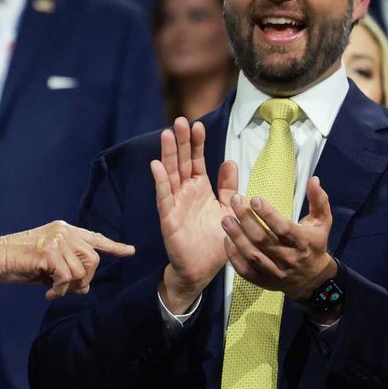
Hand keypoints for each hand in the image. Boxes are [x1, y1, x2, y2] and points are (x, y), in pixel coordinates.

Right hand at [0, 222, 134, 299]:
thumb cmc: (19, 263)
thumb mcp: (49, 265)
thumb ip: (68, 269)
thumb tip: (85, 288)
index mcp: (65, 230)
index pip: (95, 237)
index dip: (113, 246)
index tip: (130, 251)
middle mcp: (64, 231)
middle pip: (93, 259)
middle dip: (85, 279)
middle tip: (67, 289)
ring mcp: (57, 240)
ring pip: (81, 270)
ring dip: (69, 287)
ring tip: (53, 290)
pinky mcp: (49, 252)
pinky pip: (66, 277)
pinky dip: (59, 290)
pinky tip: (48, 292)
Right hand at [150, 117, 238, 312]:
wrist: (202, 268)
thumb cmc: (215, 241)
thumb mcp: (228, 209)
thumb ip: (228, 187)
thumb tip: (230, 161)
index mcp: (200, 189)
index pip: (197, 161)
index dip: (197, 144)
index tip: (198, 125)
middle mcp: (185, 192)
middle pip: (182, 162)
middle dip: (181, 142)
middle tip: (179, 120)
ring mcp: (175, 203)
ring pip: (170, 174)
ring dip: (168, 155)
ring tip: (167, 134)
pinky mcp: (168, 217)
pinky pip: (164, 197)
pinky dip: (160, 181)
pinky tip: (157, 165)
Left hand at [221, 176, 336, 301]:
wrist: (313, 279)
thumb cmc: (314, 244)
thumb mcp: (322, 222)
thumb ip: (319, 200)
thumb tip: (314, 179)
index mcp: (303, 243)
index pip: (283, 228)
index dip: (268, 214)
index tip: (254, 199)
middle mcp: (289, 259)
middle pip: (263, 240)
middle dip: (247, 219)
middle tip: (235, 201)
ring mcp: (275, 272)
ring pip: (252, 255)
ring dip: (237, 237)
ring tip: (226, 219)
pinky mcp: (264, 282)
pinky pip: (246, 271)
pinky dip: (234, 257)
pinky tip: (227, 240)